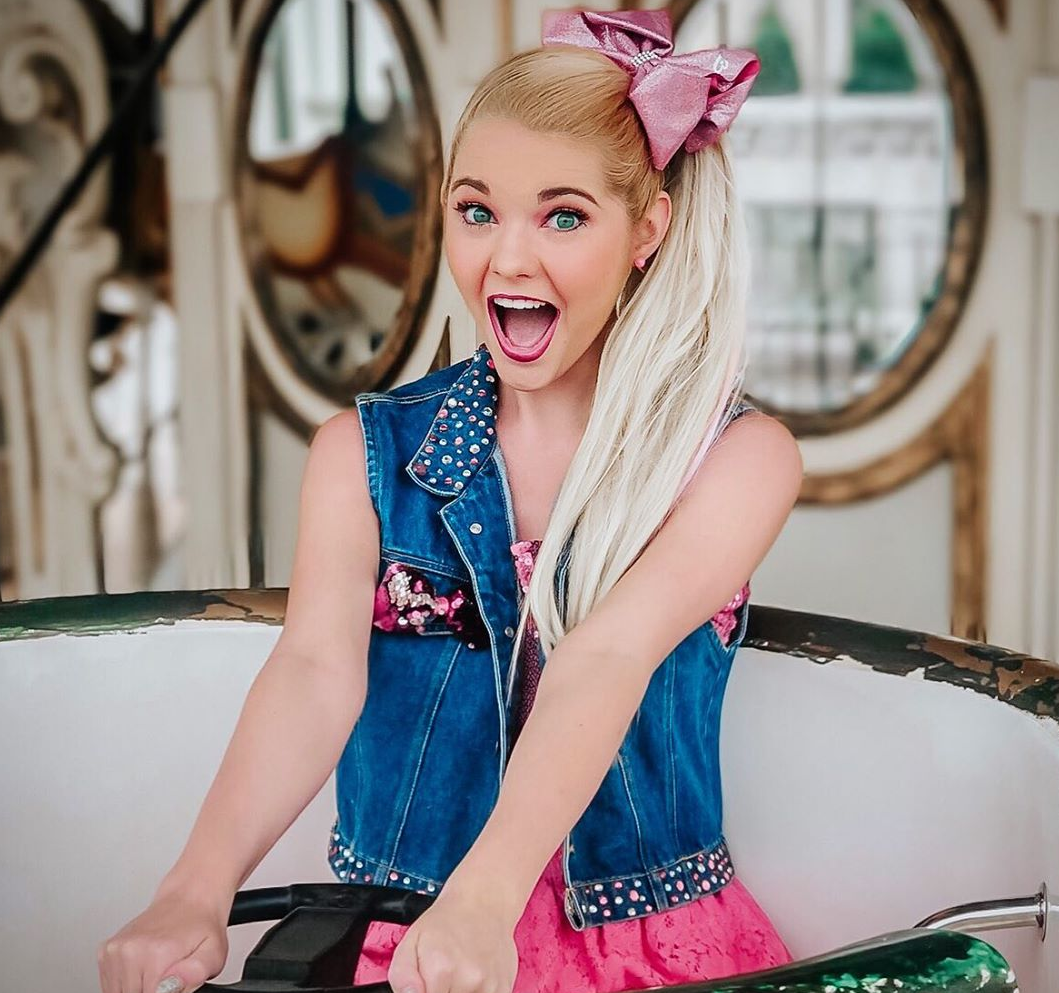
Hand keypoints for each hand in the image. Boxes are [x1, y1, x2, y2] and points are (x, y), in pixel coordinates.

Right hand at [97, 887, 229, 992]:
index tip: (173, 984)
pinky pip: (111, 983)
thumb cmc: (201, 926)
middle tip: (168, 975)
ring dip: (138, 988)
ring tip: (157, 970)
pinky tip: (145, 968)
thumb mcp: (214, 952)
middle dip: (151, 992)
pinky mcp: (106, 951)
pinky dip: (126, 982)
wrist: (189, 898)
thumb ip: (197, 972)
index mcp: (157, 953)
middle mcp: (131, 950)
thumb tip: (175, 984)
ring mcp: (115, 950)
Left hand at [388, 886, 518, 992]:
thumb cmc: (445, 923)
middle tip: (441, 980)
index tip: (427, 985)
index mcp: (441, 969)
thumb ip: (402, 978)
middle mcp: (469, 979)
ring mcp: (489, 985)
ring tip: (457, 979)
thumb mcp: (410, 942)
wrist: (483, 903)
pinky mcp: (503, 989)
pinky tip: (472, 981)